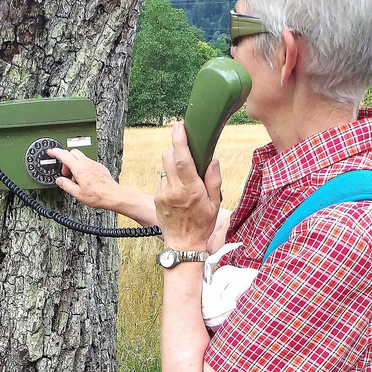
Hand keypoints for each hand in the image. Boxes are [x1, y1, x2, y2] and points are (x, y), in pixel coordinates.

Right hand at [48, 147, 118, 209]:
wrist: (113, 195)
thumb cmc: (98, 195)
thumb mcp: (77, 193)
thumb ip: (66, 185)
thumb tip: (60, 181)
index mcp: (79, 168)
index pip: (64, 155)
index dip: (55, 152)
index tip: (50, 152)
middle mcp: (87, 163)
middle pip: (72, 153)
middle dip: (66, 160)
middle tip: (65, 172)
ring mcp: (94, 164)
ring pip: (80, 158)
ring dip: (75, 166)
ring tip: (76, 180)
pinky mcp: (100, 167)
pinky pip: (88, 163)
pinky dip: (83, 168)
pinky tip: (85, 180)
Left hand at [155, 122, 221, 251]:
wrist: (184, 245)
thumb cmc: (202, 225)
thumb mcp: (215, 204)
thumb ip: (214, 180)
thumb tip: (212, 161)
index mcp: (191, 190)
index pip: (182, 159)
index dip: (179, 140)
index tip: (179, 126)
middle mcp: (174, 190)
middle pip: (169, 157)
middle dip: (176, 148)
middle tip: (186, 148)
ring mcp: (163, 194)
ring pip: (165, 167)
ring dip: (173, 164)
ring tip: (185, 175)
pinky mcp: (157, 198)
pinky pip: (163, 179)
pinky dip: (170, 177)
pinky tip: (179, 188)